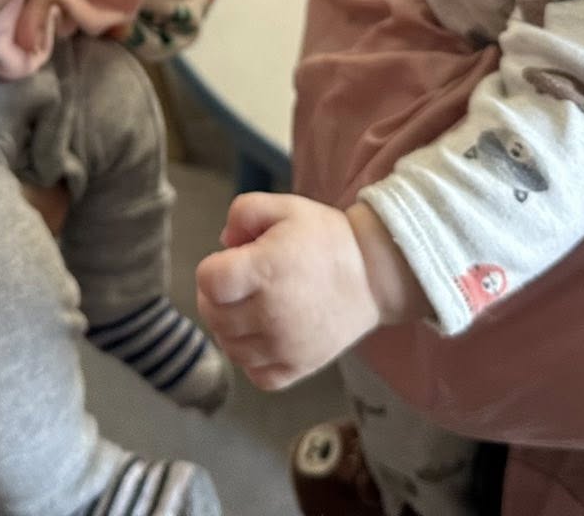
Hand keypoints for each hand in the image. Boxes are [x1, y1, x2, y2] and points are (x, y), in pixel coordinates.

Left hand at [195, 195, 415, 390]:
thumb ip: (243, 212)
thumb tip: (223, 243)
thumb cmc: (326, 238)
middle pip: (214, 316)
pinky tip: (262, 338)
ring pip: (230, 348)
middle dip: (217, 297)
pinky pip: (257, 375)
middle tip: (238, 285)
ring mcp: (285, 346)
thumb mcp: (285, 207)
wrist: (374, 275)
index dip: (212, 269)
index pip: (209, 281)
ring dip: (230, 328)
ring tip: (249, 309)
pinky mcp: (299, 367)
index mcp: (265, 271)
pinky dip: (252, 360)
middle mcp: (271, 314)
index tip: (230, 263)